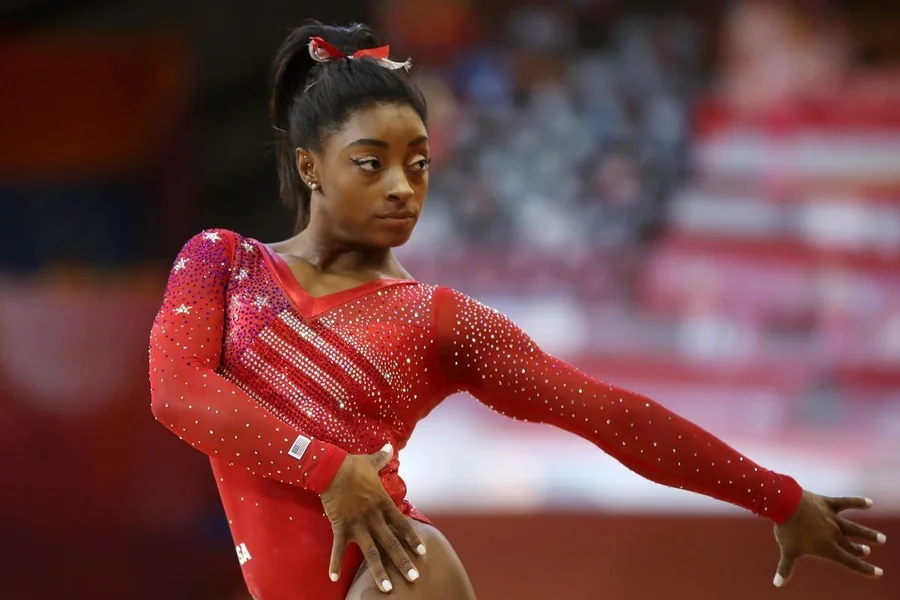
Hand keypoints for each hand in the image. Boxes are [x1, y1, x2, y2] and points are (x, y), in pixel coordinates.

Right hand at [321, 443, 425, 592]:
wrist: (331, 468)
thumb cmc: (352, 465)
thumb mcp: (370, 462)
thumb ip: (382, 458)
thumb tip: (389, 445)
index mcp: (383, 503)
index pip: (402, 524)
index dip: (412, 538)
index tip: (422, 552)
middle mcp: (374, 517)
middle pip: (391, 543)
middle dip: (403, 561)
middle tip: (413, 577)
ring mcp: (358, 524)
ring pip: (371, 552)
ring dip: (379, 571)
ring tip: (387, 588)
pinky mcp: (340, 527)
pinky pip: (338, 548)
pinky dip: (335, 563)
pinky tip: (334, 577)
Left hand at [773, 491, 886, 586]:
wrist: (786, 504)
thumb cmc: (787, 529)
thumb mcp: (787, 551)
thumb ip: (786, 568)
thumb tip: (777, 584)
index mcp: (827, 548)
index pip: (850, 562)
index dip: (865, 569)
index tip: (878, 573)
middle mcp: (834, 534)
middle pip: (852, 545)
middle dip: (860, 550)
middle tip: (866, 551)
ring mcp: (832, 518)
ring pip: (855, 528)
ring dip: (868, 533)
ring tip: (881, 538)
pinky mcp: (828, 504)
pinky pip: (846, 502)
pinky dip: (858, 502)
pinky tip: (869, 502)